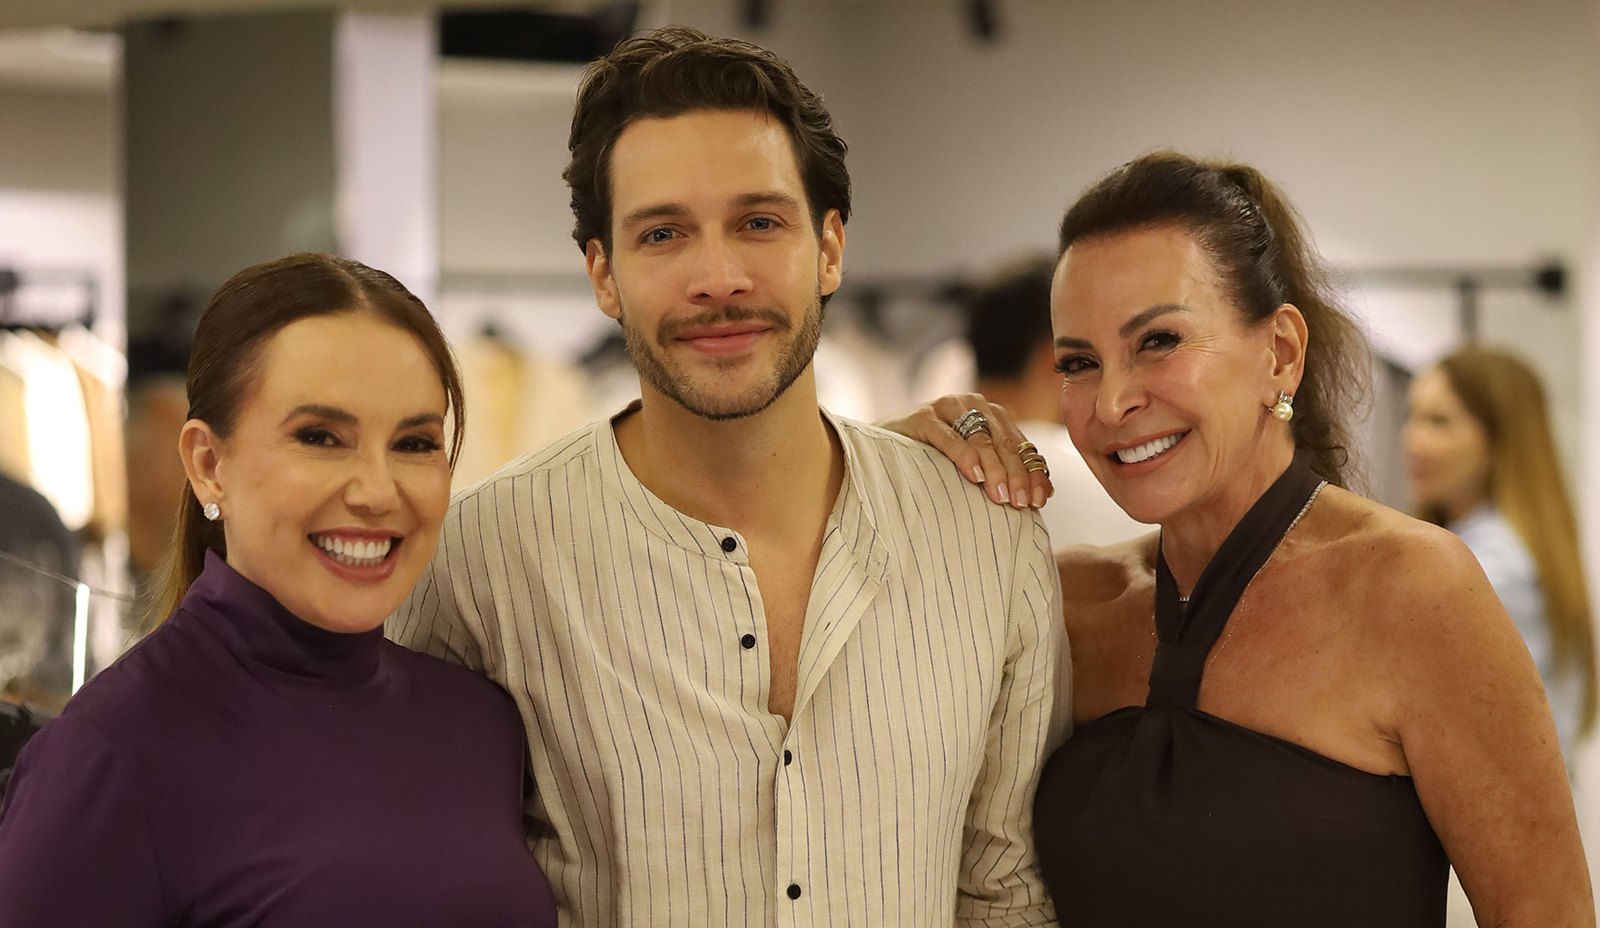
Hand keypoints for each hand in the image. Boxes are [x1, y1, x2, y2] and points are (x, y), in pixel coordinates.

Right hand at [877, 394, 1053, 509]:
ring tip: (1000, 496)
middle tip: (1020, 503)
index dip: (1032, 473)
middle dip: (1016, 475)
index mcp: (993, 415)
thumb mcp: (973, 464)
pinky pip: (948, 436)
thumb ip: (1003, 471)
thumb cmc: (932, 459)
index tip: (1038, 502)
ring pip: (981, 439)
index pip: (1021, 445)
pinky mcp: (923, 416)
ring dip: (994, 469)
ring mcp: (948, 407)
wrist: (881, 447)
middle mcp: (974, 406)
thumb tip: (1045, 494)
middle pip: (1004, 443)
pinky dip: (964, 455)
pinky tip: (974, 476)